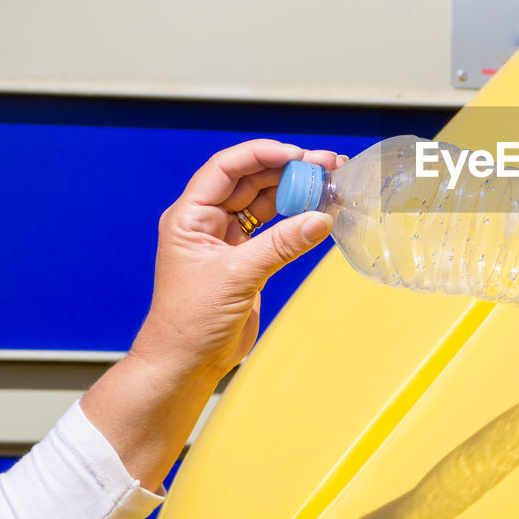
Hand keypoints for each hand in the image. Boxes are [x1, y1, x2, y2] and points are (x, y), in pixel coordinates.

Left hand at [131, 139, 345, 384]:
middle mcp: (208, 222)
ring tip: (331, 183)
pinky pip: (275, 228)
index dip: (261, 154)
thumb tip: (320, 219)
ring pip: (266, 201)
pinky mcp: (247, 258)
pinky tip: (320, 212)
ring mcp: (228, 240)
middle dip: (289, 169)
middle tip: (327, 165)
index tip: (296, 154)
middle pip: (251, 180)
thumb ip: (280, 245)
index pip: (226, 169)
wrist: (187, 364)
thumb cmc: (190, 323)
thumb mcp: (237, 277)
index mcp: (190, 217)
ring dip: (297, 191)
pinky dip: (298, 218)